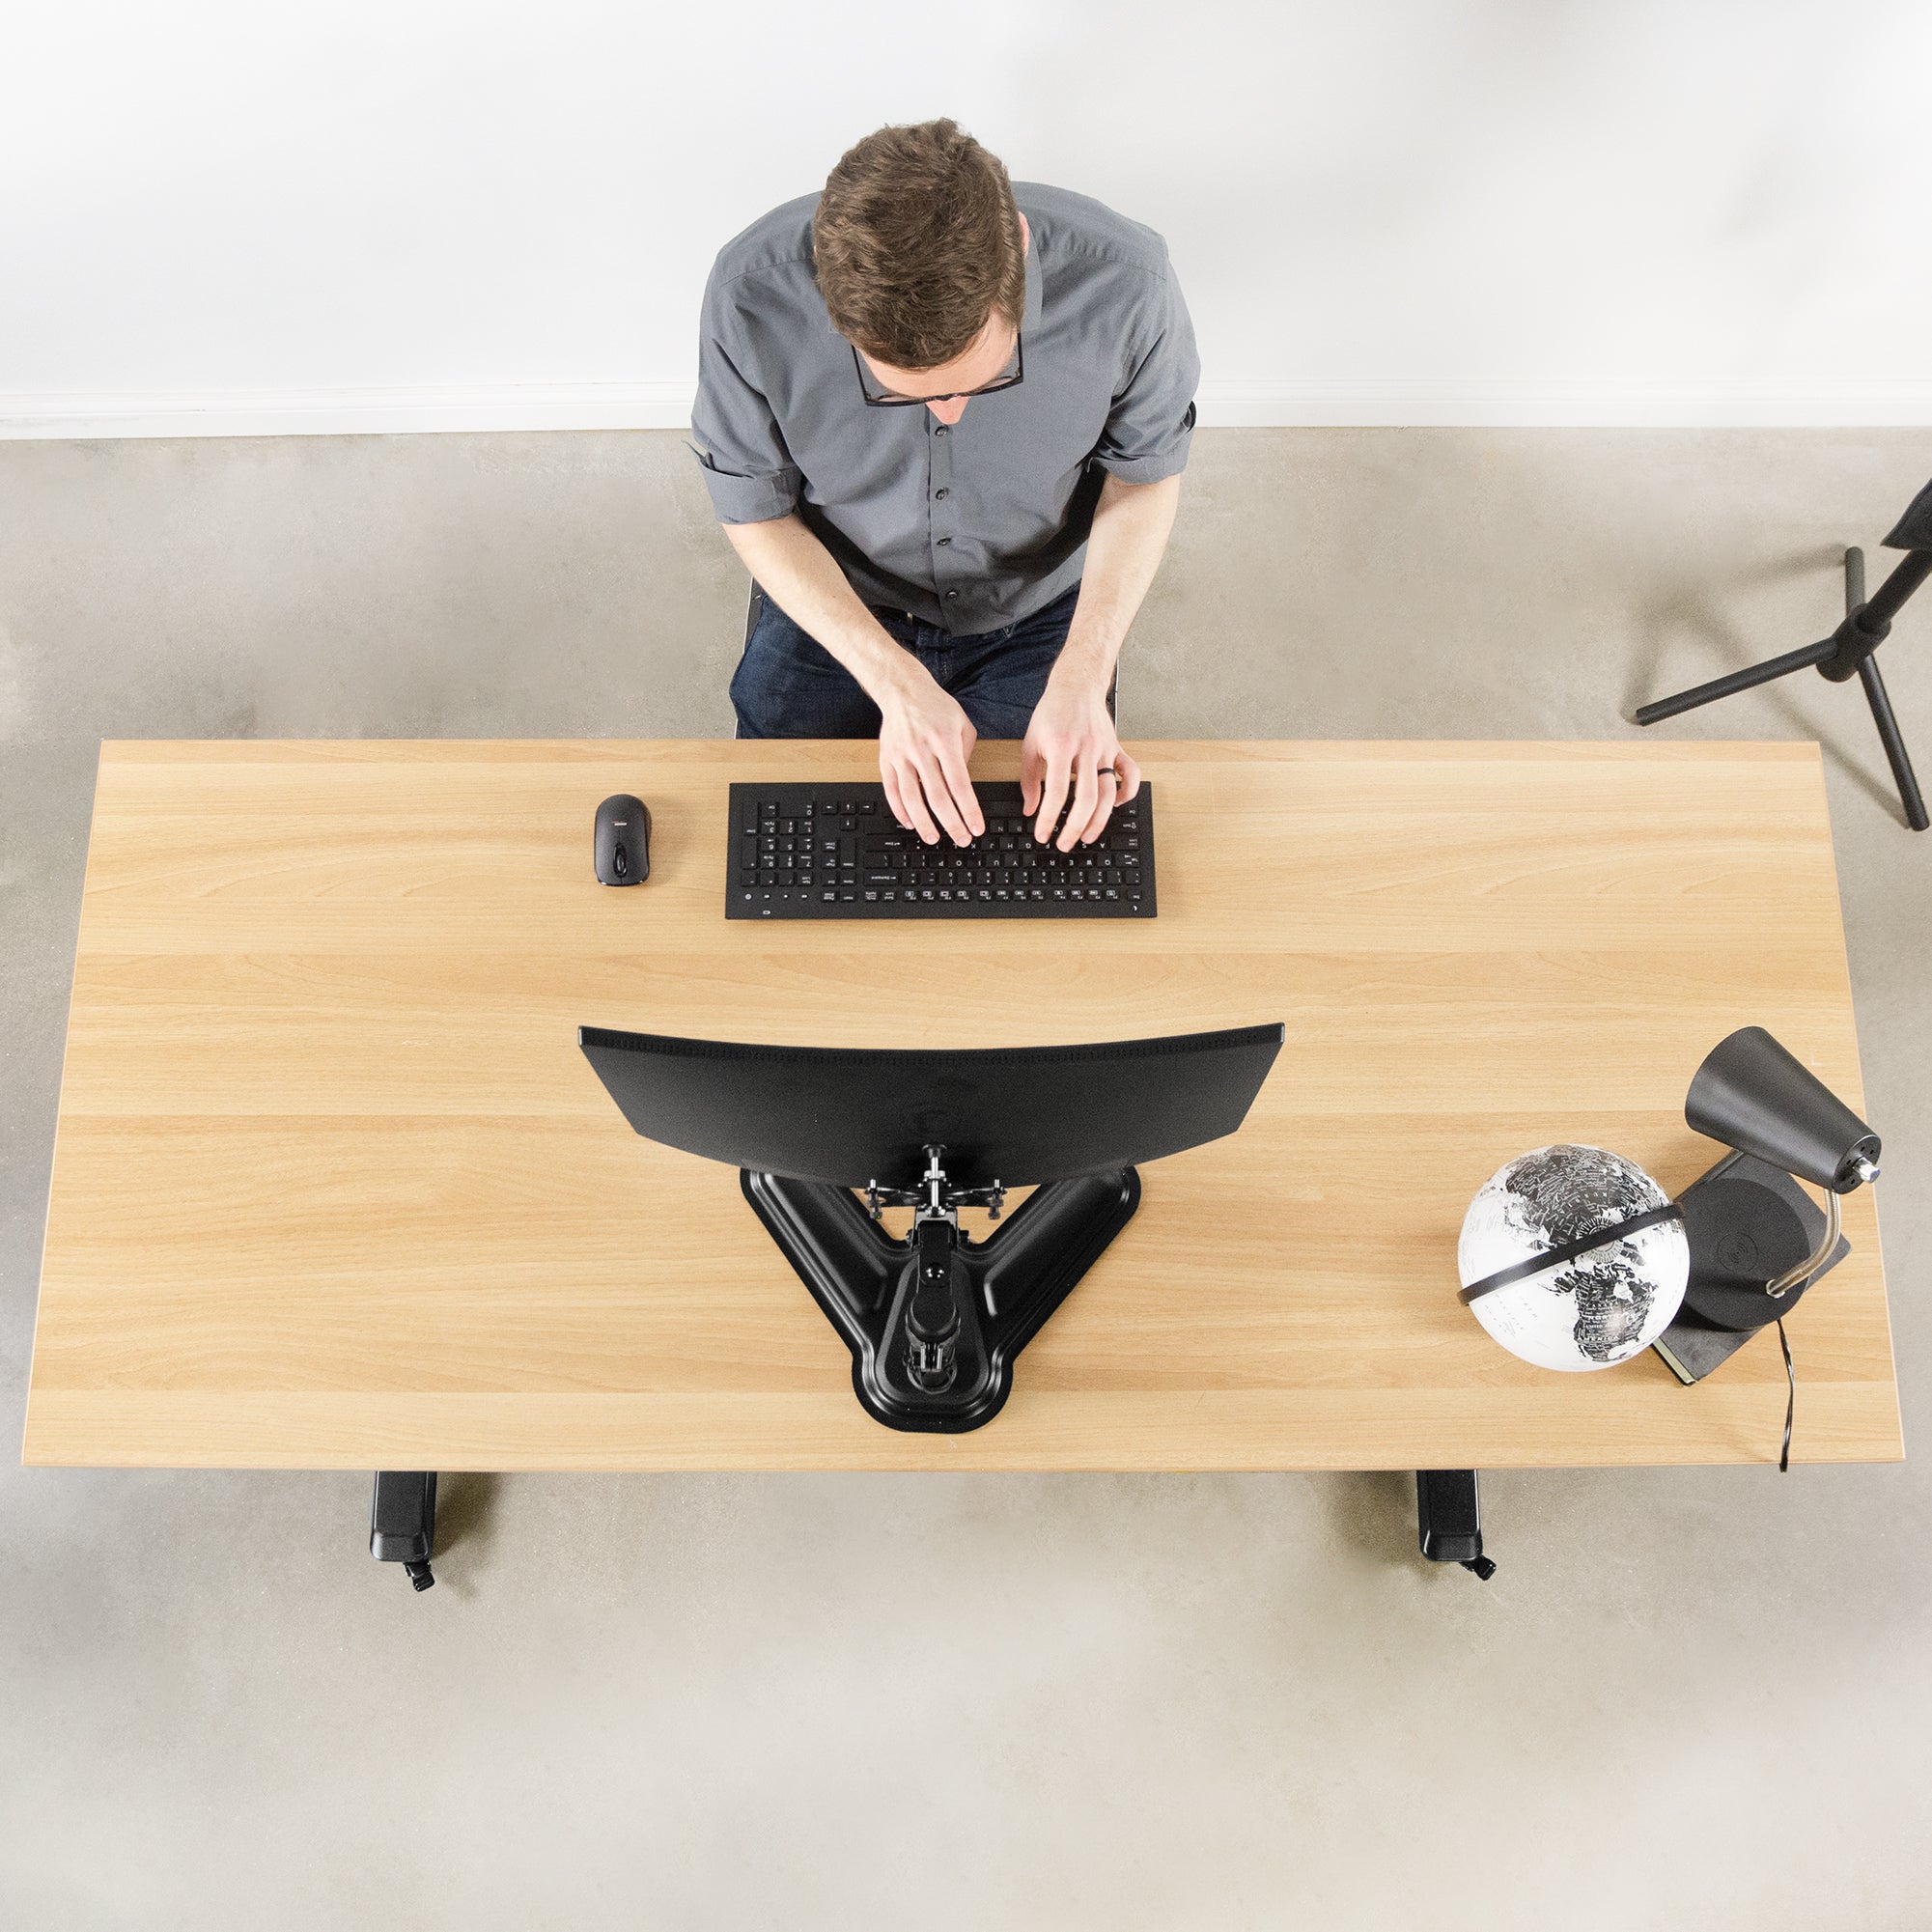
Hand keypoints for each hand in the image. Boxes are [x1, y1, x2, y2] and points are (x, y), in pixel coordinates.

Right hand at [876, 667, 984, 845]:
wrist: (903, 690)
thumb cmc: (936, 707)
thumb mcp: (963, 724)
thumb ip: (966, 754)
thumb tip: (962, 785)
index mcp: (945, 742)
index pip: (960, 785)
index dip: (968, 810)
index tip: (976, 828)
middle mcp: (922, 751)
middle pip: (938, 797)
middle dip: (951, 823)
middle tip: (961, 839)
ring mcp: (901, 757)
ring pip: (912, 799)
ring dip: (924, 823)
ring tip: (934, 838)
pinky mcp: (886, 760)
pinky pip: (892, 791)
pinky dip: (900, 810)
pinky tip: (910, 822)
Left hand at [1021, 674, 1140, 848]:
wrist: (1076, 686)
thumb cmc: (1051, 714)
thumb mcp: (1030, 744)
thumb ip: (1029, 779)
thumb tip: (1030, 809)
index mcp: (1061, 747)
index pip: (1057, 792)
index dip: (1049, 818)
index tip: (1042, 834)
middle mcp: (1085, 749)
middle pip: (1086, 798)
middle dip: (1075, 827)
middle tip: (1064, 843)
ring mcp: (1104, 749)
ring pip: (1108, 792)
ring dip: (1100, 819)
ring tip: (1087, 836)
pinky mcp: (1117, 748)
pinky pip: (1130, 773)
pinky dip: (1127, 792)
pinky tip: (1115, 805)